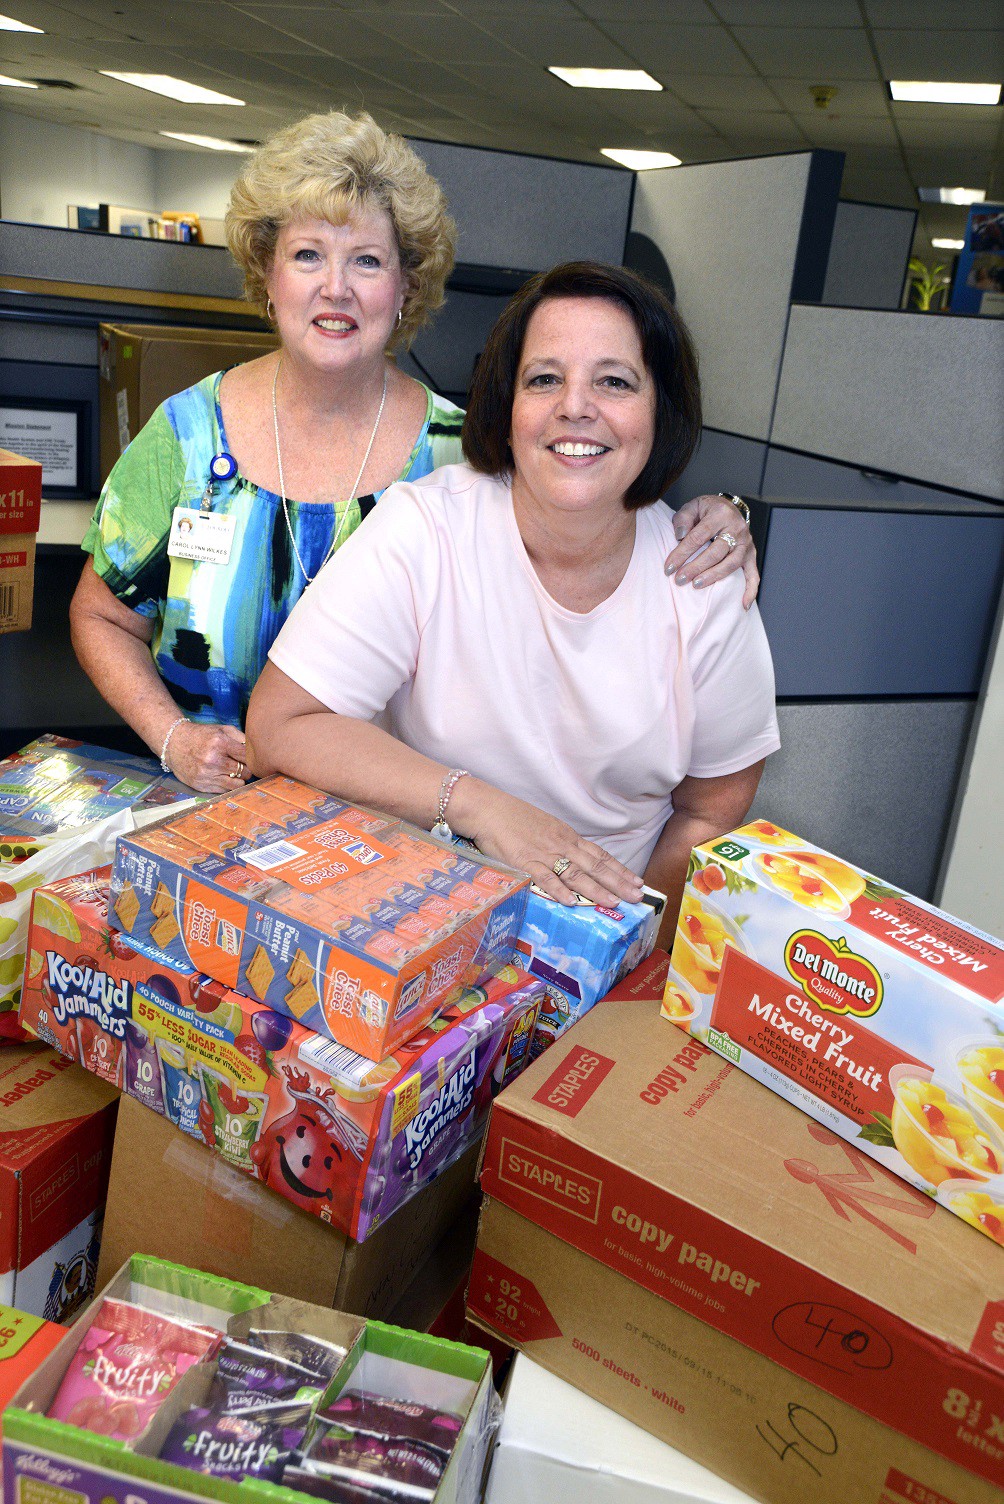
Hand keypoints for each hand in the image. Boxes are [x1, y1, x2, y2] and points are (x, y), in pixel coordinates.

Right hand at [166, 721, 247, 792]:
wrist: (174, 743)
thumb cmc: (201, 735)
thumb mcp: (221, 729)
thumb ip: (241, 738)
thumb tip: (257, 751)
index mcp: (220, 743)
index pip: (247, 757)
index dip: (252, 758)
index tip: (250, 758)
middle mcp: (213, 760)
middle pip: (245, 772)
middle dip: (247, 769)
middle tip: (242, 765)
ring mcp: (206, 775)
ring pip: (237, 784)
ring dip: (238, 779)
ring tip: (233, 772)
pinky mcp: (201, 786)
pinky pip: (224, 790)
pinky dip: (227, 784)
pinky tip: (222, 776)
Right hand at [455, 781, 644, 907]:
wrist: (487, 808)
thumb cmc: (512, 817)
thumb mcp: (544, 827)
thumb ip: (558, 843)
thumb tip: (572, 859)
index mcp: (566, 836)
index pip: (599, 855)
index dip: (619, 869)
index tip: (637, 881)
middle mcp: (561, 844)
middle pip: (595, 866)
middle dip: (618, 882)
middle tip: (637, 897)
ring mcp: (544, 853)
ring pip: (576, 873)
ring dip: (596, 889)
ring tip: (614, 902)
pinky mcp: (524, 861)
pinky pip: (544, 878)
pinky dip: (559, 890)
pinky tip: (572, 901)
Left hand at [664, 494, 758, 608]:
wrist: (728, 509)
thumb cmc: (706, 510)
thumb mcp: (692, 506)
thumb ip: (683, 519)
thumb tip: (679, 536)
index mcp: (721, 513)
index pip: (699, 536)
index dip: (682, 553)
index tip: (669, 567)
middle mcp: (737, 528)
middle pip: (716, 552)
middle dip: (696, 567)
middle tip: (680, 579)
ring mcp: (746, 543)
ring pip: (731, 564)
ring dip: (713, 577)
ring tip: (696, 585)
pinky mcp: (751, 555)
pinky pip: (753, 574)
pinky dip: (750, 590)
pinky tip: (743, 605)